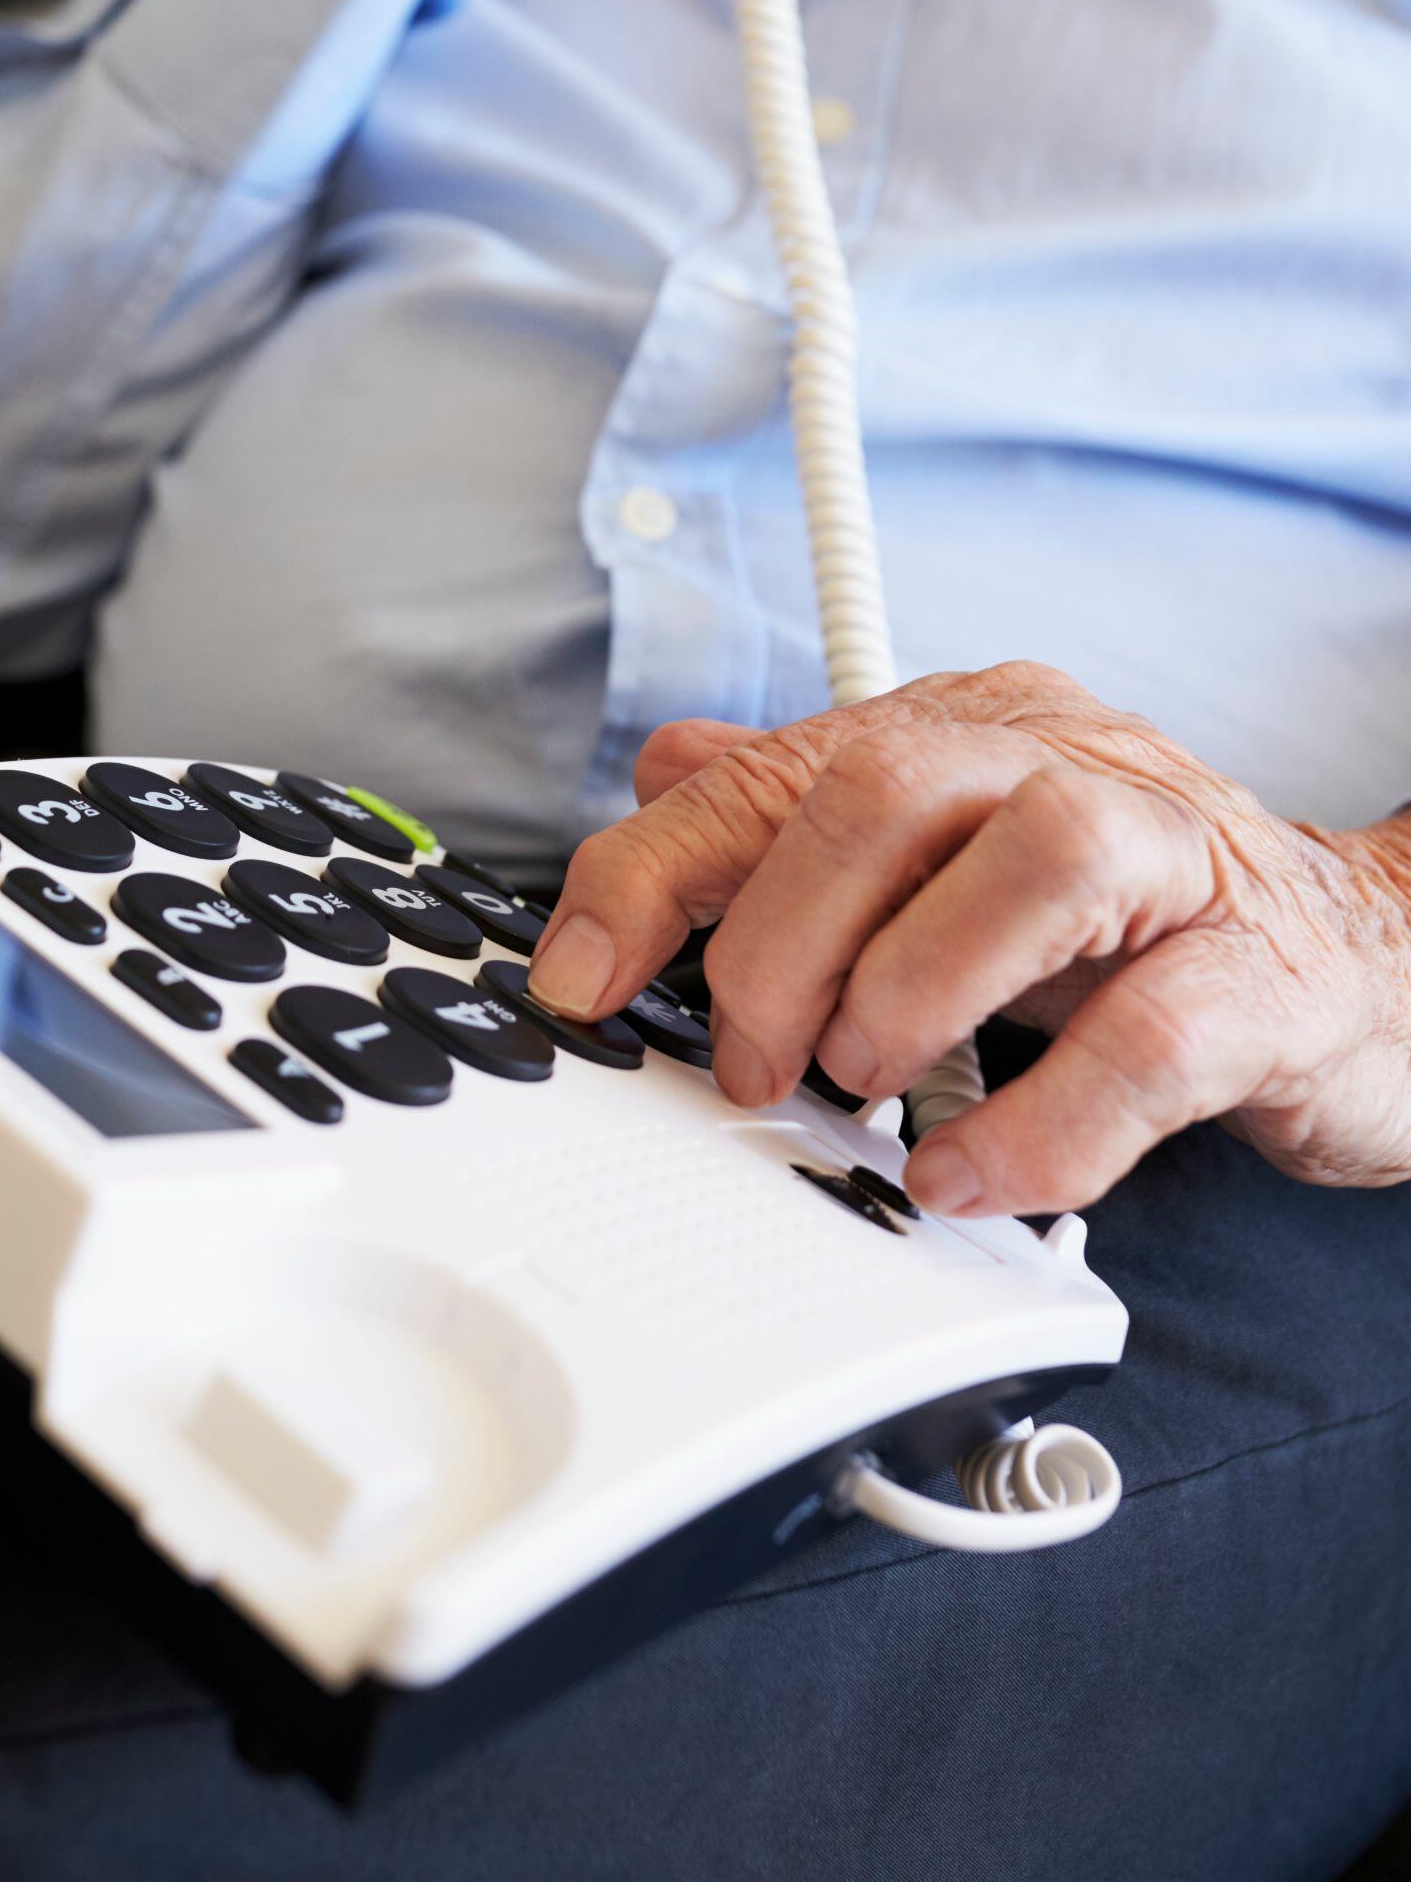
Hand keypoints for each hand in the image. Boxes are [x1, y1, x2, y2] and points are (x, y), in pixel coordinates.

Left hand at [524, 663, 1410, 1218]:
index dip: (657, 871)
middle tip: (755, 1059)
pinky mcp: (1264, 979)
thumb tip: (668, 773)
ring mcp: (1177, 860)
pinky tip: (971, 1174)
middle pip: (890, 789)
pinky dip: (1047, 1117)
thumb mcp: (960, 856)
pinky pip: (1155, 1035)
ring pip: (1035, 859)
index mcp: (973, 733)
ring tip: (866, 1085)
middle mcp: (1067, 765)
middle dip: (784, 935)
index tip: (577, 978)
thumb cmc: (1143, 919)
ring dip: (915, 985)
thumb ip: (811, 816)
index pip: (782, 770)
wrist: (1371, 965)